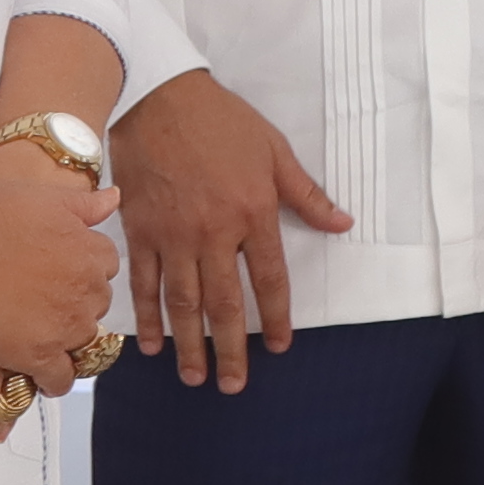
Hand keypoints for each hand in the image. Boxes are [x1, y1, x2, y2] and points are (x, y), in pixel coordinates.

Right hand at [0, 152, 121, 385]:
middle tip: (45, 303)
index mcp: (90, 251)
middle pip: (97, 303)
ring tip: (40, 336)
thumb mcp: (42, 198)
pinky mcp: (37, 356)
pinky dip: (54, 379)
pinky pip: (61, 378)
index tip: (63, 273)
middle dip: (76, 303)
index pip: (106, 266)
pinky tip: (41, 375)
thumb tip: (114, 197)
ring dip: (67, 340)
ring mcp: (65, 325)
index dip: (82, 269)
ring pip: (83, 341)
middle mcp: (86, 289)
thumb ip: (84, 204)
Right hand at [117, 73, 354, 391]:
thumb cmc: (223, 123)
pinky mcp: (140, 232)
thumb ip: (307, 195)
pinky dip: (149, 317)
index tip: (281, 347)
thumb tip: (343, 224)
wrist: (159, 99)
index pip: (270, 279)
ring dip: (191, 345)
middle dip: (231, 349)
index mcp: (253, 213)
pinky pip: (145, 283)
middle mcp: (214, 233)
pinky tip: (153, 345)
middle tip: (234, 385)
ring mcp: (173, 236)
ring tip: (195, 378)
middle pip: (226, 304)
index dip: (277, 317)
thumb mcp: (275, 152)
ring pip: (184, 303)